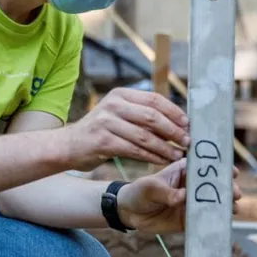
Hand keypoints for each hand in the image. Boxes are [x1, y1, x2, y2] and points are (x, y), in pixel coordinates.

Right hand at [61, 88, 189, 171]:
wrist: (68, 145)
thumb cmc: (99, 132)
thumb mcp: (117, 114)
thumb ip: (139, 114)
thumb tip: (175, 121)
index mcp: (120, 94)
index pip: (154, 99)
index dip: (173, 112)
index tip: (188, 124)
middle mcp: (113, 105)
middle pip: (151, 116)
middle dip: (173, 130)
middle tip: (187, 141)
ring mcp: (106, 122)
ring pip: (144, 136)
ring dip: (164, 147)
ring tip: (177, 155)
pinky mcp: (102, 141)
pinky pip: (133, 150)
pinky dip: (150, 157)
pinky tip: (161, 161)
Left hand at [115, 160, 242, 234]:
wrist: (130, 213)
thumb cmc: (140, 192)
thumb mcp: (150, 188)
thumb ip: (167, 192)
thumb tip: (184, 197)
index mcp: (184, 170)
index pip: (205, 166)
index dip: (220, 167)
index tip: (232, 171)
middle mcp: (192, 185)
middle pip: (214, 184)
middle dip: (227, 187)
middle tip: (234, 193)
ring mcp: (192, 202)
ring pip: (214, 202)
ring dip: (226, 204)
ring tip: (233, 208)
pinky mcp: (190, 219)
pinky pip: (205, 219)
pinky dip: (215, 220)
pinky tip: (224, 222)